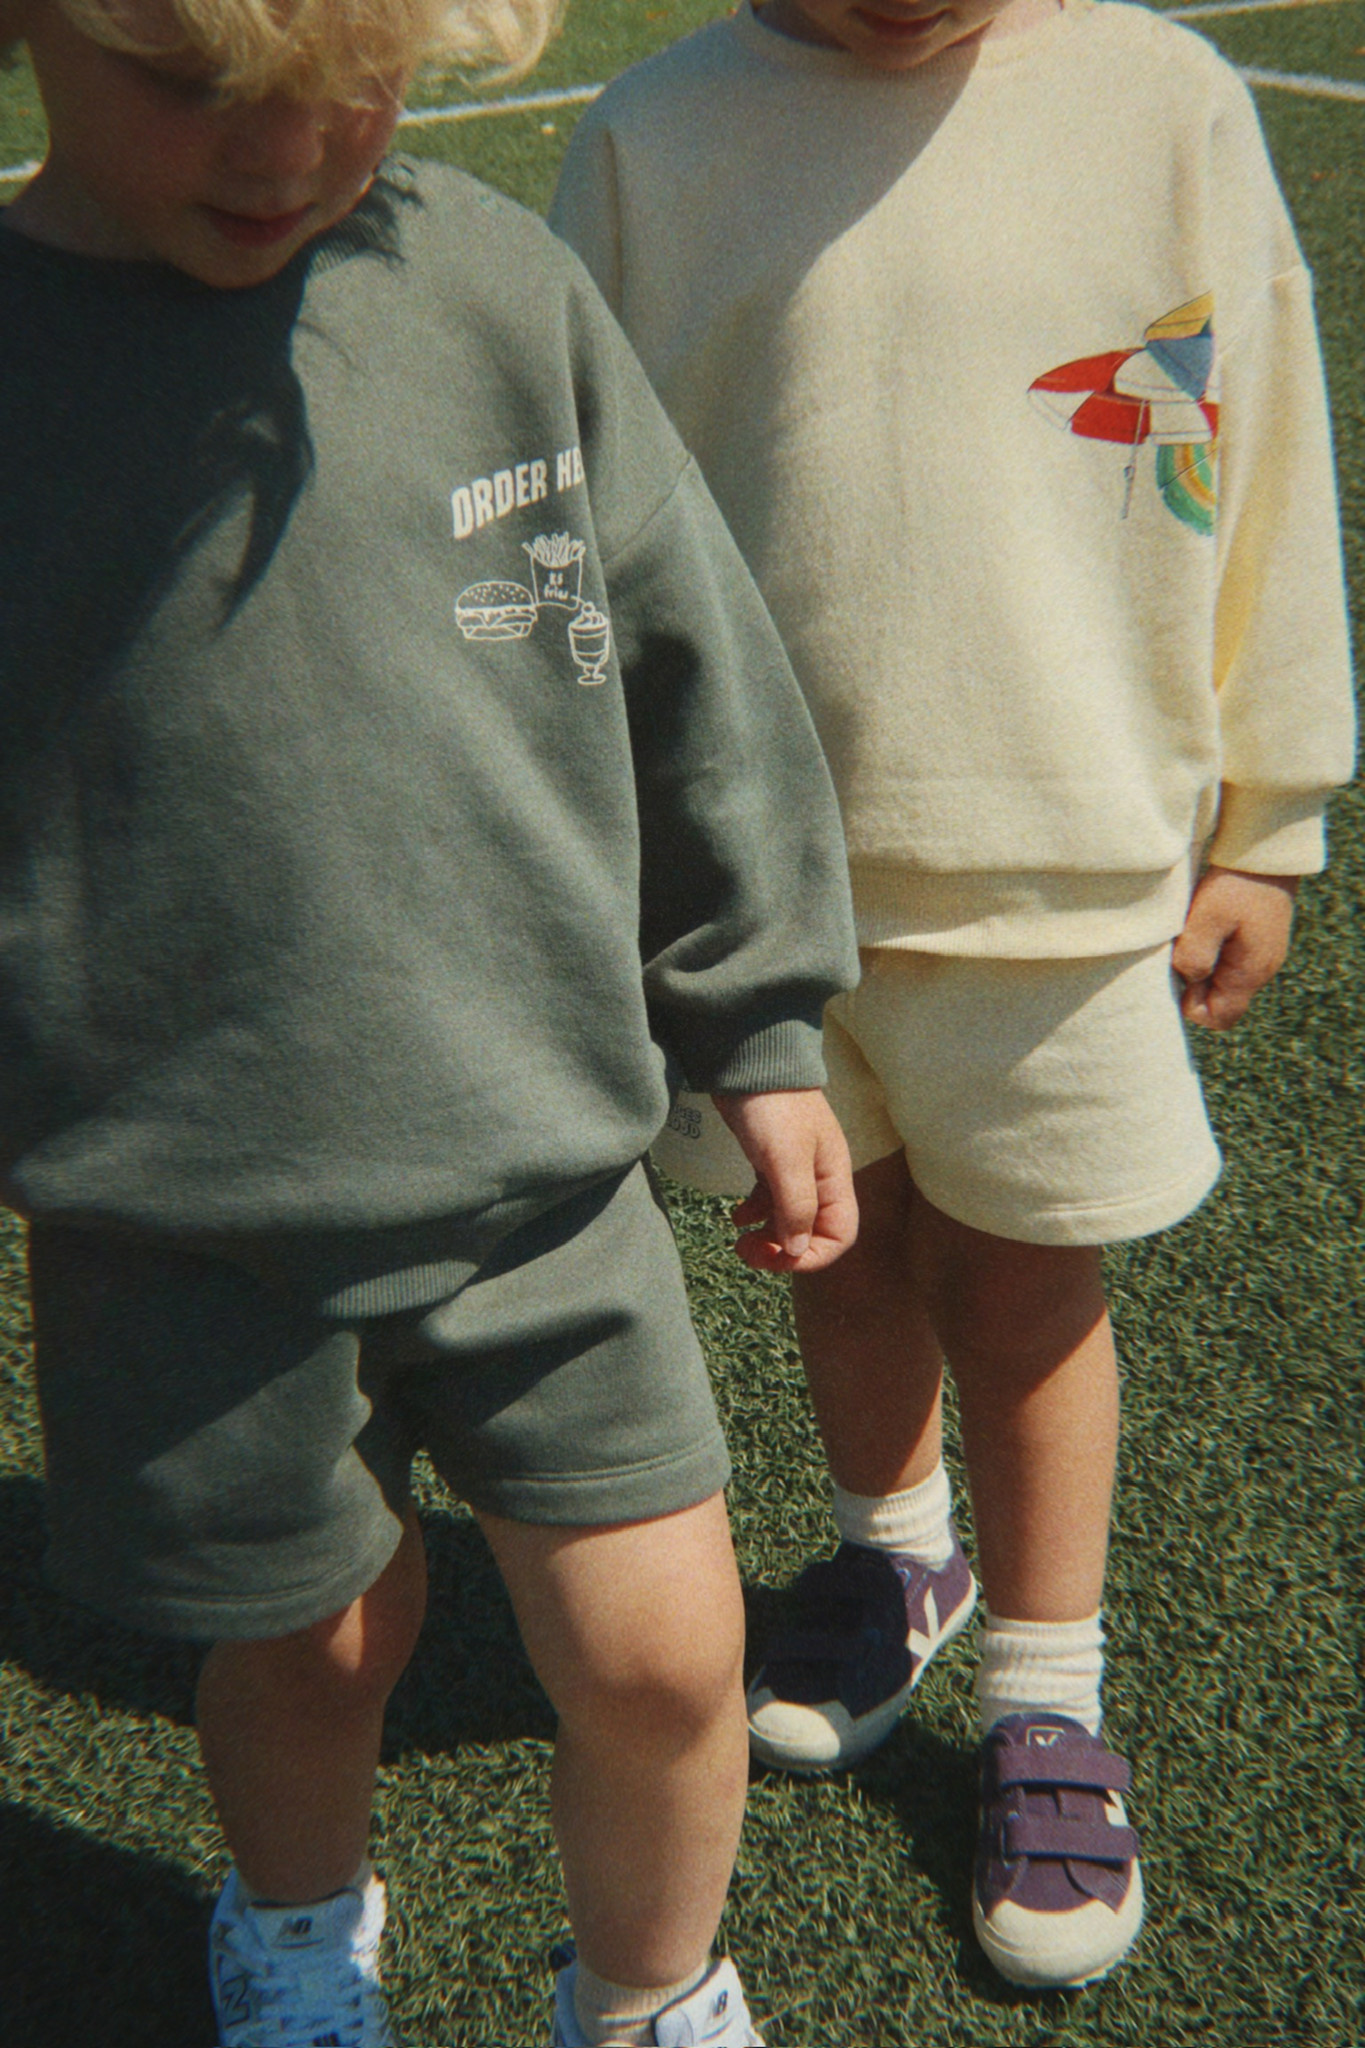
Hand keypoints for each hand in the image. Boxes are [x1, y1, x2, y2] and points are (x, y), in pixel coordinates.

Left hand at [711, 1089, 856, 1273]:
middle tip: (749, 1253)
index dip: (812, 1256)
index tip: (778, 1260)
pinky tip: (736, 1218)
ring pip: (788, 1220)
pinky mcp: (770, 1162)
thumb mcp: (786, 1160)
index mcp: (834, 1179)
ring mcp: (794, 1170)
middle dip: (784, 1251)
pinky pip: (769, 1201)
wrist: (749, 1062)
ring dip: (767, 1237)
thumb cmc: (772, 1108)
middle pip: (812, 1232)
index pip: (840, 1234)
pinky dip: (754, 1215)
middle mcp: (819, 1178)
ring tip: (740, 1242)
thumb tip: (798, 1252)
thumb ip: (796, 1207)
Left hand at [1171, 866, 1298, 1029]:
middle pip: (1220, 1000)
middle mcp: (1261, 970)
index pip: (1219, 1018)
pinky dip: (1212, 950)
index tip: (1181, 972)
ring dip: (1202, 964)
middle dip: (1195, 985)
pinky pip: (1229, 960)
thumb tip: (1189, 980)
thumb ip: (1195, 955)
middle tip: (1183, 948)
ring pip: (1222, 979)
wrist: (1266, 850)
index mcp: (1250, 972)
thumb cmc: (1235, 884)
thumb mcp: (1207, 918)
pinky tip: (1204, 925)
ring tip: (1194, 933)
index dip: (1192, 1006)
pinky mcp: (1257, 939)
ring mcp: (1261, 954)